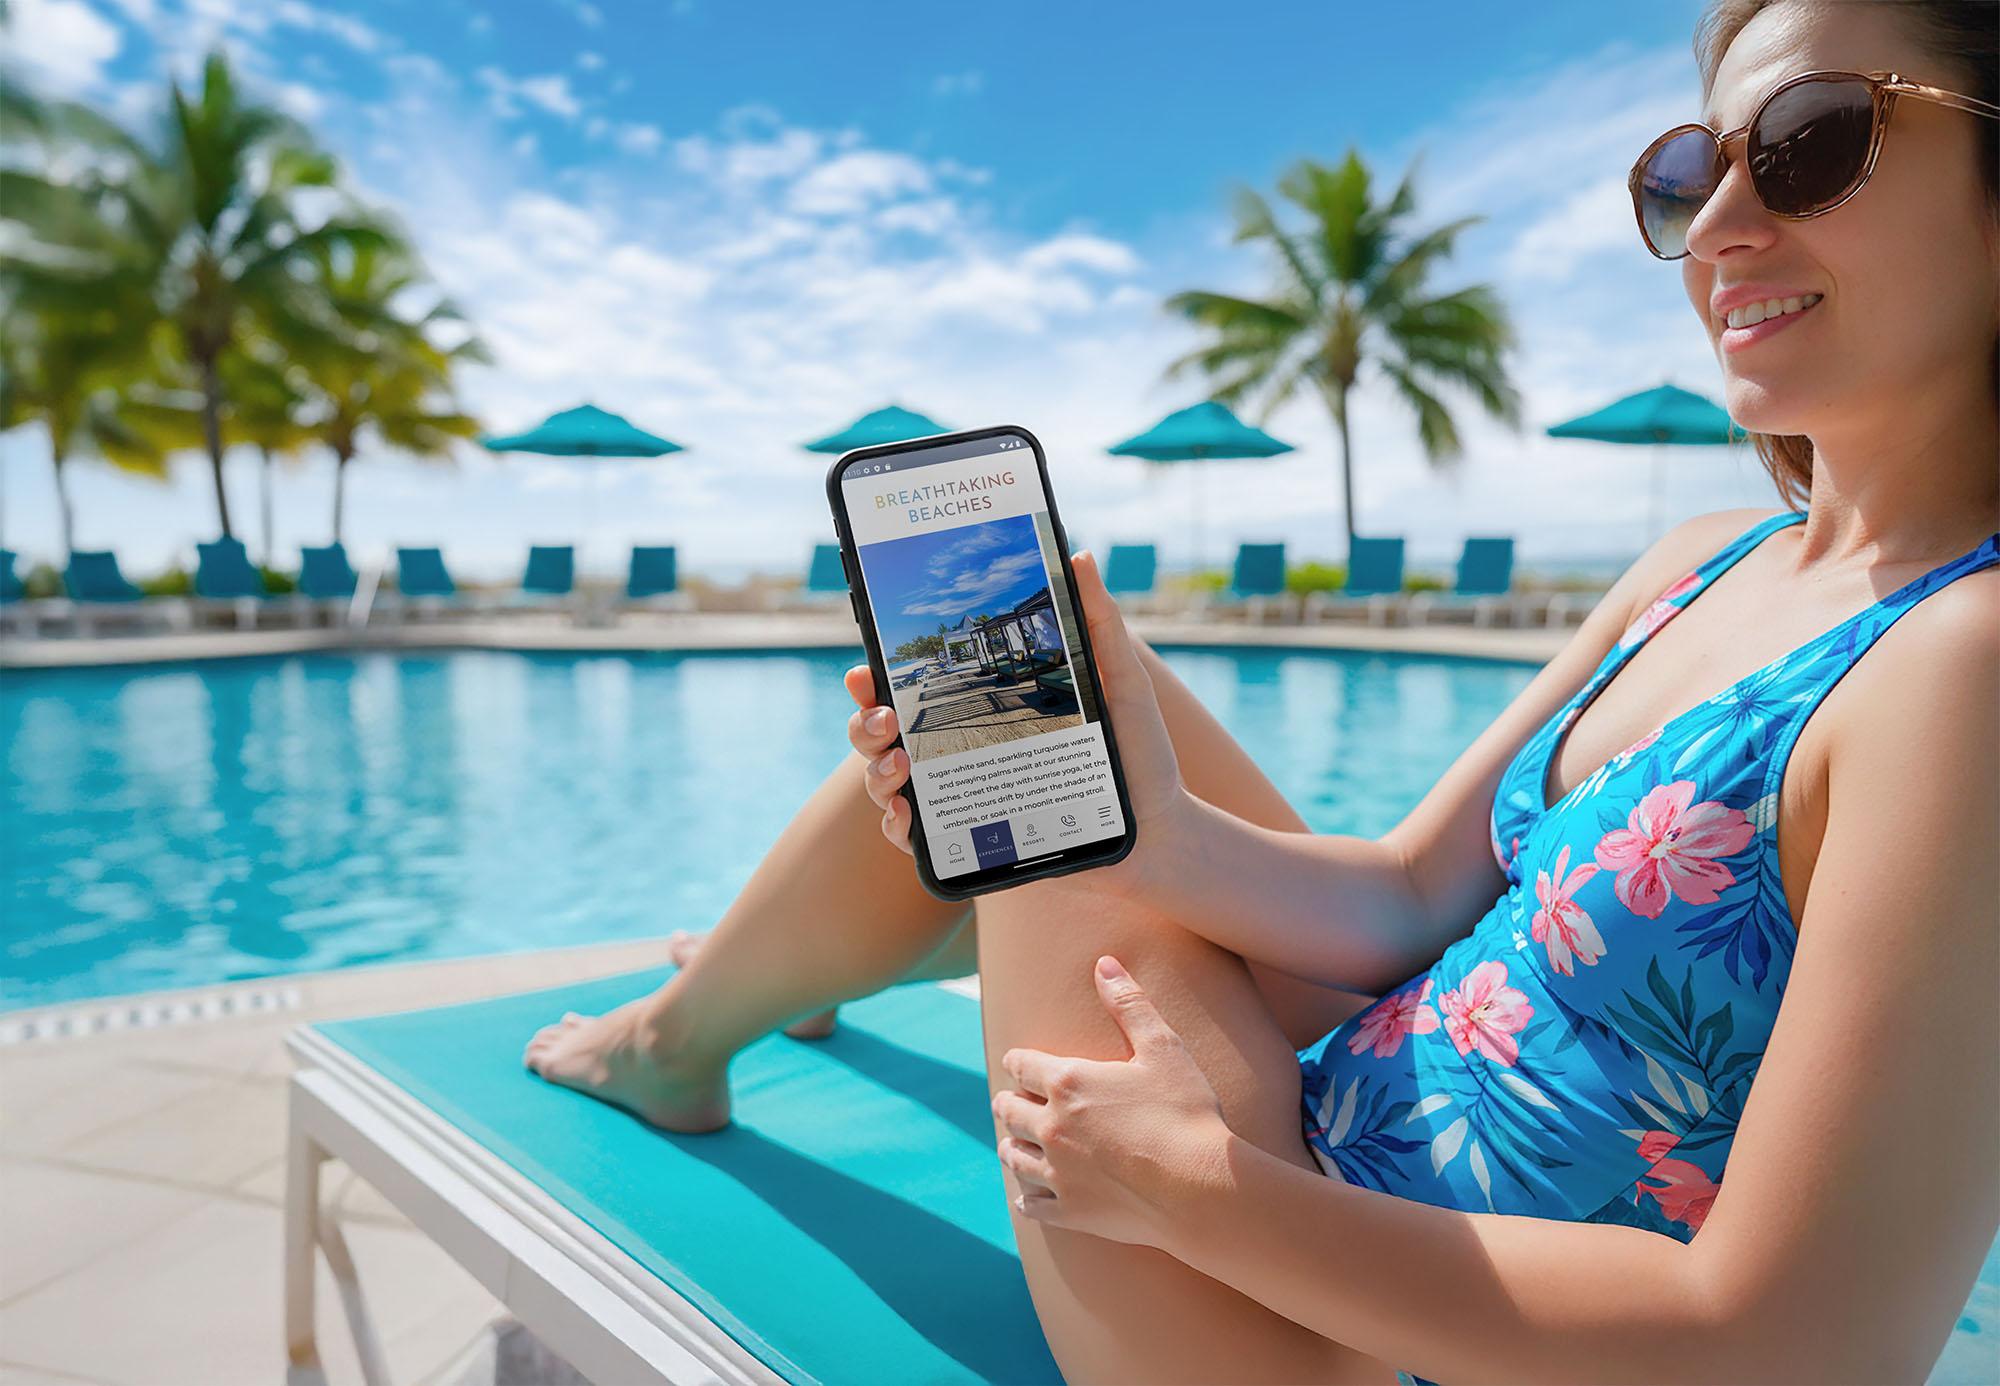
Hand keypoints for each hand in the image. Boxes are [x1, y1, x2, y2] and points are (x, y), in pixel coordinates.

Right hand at [844, 549, 1190, 864]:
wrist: (1158, 830)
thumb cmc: (1139, 754)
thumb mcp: (1121, 681)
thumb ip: (1099, 623)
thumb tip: (1078, 557)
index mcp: (985, 706)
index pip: (915, 686)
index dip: (879, 674)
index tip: (868, 664)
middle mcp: (962, 749)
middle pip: (883, 730)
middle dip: (865, 721)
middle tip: (886, 717)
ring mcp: (963, 797)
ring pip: (885, 780)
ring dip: (875, 770)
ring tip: (901, 764)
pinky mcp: (972, 841)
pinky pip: (911, 837)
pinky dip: (897, 826)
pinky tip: (907, 816)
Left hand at [990, 955, 1233, 1248]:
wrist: (1199, 1187)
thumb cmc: (1186, 1113)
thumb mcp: (1162, 1049)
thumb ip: (1130, 1004)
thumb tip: (1105, 963)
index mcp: (1068, 1082)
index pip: (1022, 1064)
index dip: (1019, 1061)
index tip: (1018, 1063)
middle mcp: (1051, 1125)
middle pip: (1009, 1110)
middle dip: (1008, 1102)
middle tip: (1009, 1102)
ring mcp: (1057, 1171)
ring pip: (1013, 1156)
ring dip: (1010, 1146)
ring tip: (1011, 1144)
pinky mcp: (1069, 1210)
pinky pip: (1031, 1204)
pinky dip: (1027, 1198)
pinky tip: (1029, 1197)